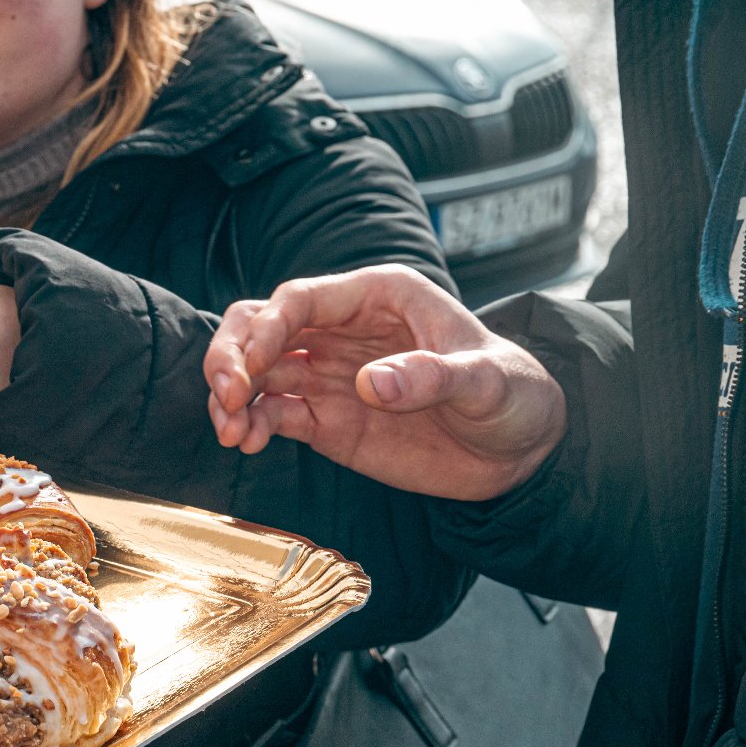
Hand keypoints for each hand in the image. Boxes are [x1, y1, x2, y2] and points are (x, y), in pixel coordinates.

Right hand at [202, 265, 566, 500]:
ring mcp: (328, 375)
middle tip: (228, 396)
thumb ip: (433, 376)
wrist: (517, 449)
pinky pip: (271, 414)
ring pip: (255, 372)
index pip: (301, 299)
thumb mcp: (487, 380)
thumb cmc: (512, 394)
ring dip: (231, 398)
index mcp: (378, 297)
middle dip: (231, 356)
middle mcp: (341, 330)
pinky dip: (251, 426)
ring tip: (232, 433)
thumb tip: (371, 384)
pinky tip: (248, 444)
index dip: (268, 328)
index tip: (252, 366)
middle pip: (259, 326)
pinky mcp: (323, 418)